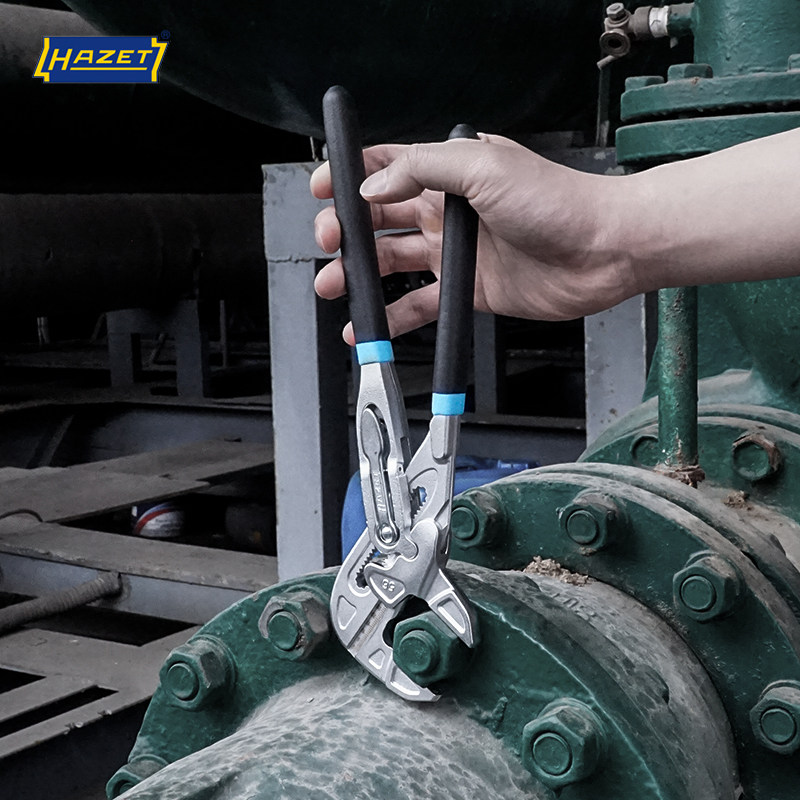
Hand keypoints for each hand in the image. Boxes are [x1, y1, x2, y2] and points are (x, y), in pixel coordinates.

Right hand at [310, 134, 635, 342]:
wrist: (603, 251)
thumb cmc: (560, 200)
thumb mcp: (484, 166)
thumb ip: (423, 169)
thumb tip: (374, 186)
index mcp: (450, 172)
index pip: (387, 167)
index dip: (350, 178)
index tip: (322, 191)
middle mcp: (449, 211)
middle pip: (381, 219)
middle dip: (348, 231)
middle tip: (328, 243)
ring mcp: (457, 253)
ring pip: (394, 264)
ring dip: (361, 276)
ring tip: (334, 287)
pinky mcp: (468, 291)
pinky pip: (421, 304)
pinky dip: (394, 317)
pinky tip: (371, 327)